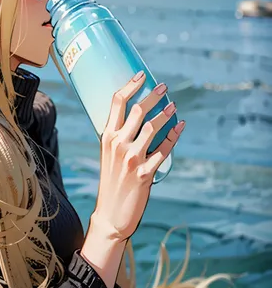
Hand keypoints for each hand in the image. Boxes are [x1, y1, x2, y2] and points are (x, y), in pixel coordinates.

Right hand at [90, 70, 184, 241]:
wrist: (111, 212)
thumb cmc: (111, 180)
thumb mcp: (108, 153)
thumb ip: (119, 135)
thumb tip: (137, 116)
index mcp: (106, 136)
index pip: (116, 102)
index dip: (130, 85)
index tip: (141, 74)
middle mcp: (117, 143)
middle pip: (138, 110)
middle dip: (153, 95)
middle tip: (164, 86)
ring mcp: (131, 158)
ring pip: (153, 127)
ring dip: (166, 113)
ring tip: (173, 104)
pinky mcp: (145, 172)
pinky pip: (164, 149)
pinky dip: (175, 135)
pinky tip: (181, 126)